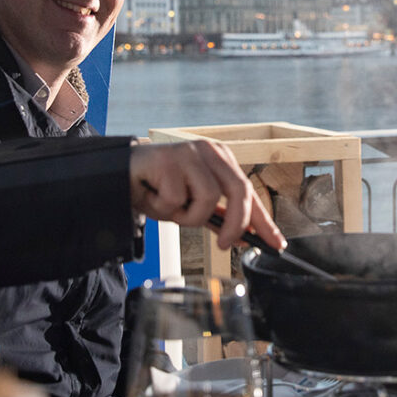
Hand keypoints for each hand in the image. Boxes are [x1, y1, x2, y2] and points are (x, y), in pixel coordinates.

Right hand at [130, 140, 285, 251]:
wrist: (120, 176)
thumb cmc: (158, 188)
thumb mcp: (191, 205)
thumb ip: (217, 217)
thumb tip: (244, 237)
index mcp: (220, 160)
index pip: (249, 191)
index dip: (263, 220)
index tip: (276, 244)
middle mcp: (208, 151)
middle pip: (238, 190)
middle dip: (235, 223)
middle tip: (225, 245)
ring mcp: (189, 152)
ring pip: (206, 197)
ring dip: (187, 215)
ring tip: (169, 209)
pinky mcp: (168, 158)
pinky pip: (176, 199)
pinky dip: (164, 209)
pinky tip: (152, 197)